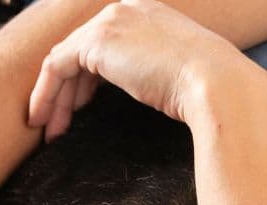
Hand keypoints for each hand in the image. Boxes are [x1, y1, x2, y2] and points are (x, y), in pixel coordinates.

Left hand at [28, 0, 266, 138]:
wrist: (221, 85)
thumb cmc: (213, 90)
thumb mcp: (185, 73)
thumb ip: (161, 71)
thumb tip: (152, 91)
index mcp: (150, 13)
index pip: (106, 43)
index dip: (88, 78)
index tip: (83, 107)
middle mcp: (127, 9)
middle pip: (81, 50)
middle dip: (67, 90)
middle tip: (59, 122)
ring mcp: (110, 22)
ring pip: (65, 60)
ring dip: (53, 97)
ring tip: (48, 129)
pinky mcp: (98, 42)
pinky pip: (57, 68)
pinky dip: (46, 94)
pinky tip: (45, 120)